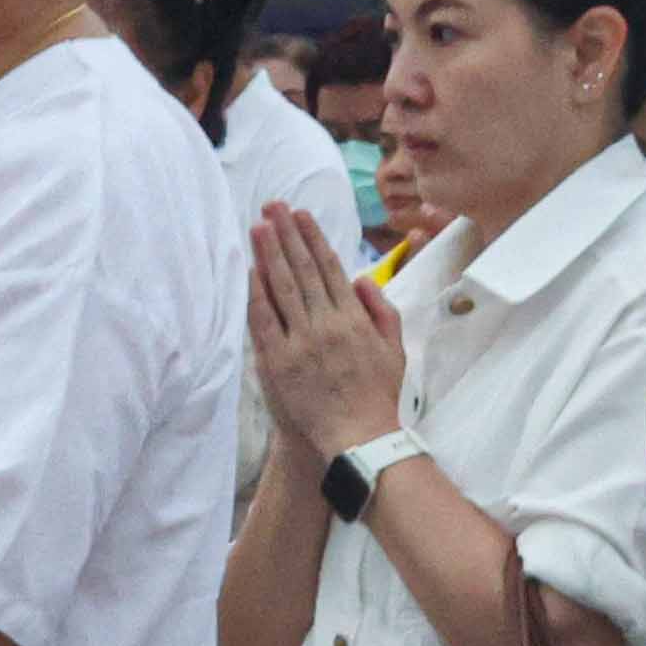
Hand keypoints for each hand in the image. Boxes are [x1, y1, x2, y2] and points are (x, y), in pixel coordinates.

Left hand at [246, 204, 404, 461]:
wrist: (358, 439)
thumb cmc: (377, 397)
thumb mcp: (395, 350)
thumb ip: (382, 311)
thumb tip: (361, 279)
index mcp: (355, 319)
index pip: (330, 268)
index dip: (313, 238)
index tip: (300, 215)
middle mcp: (327, 324)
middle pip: (303, 270)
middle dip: (287, 234)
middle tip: (272, 206)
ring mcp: (301, 342)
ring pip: (283, 288)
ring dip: (270, 253)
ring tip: (258, 225)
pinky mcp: (279, 362)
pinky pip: (264, 321)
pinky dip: (256, 293)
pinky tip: (250, 270)